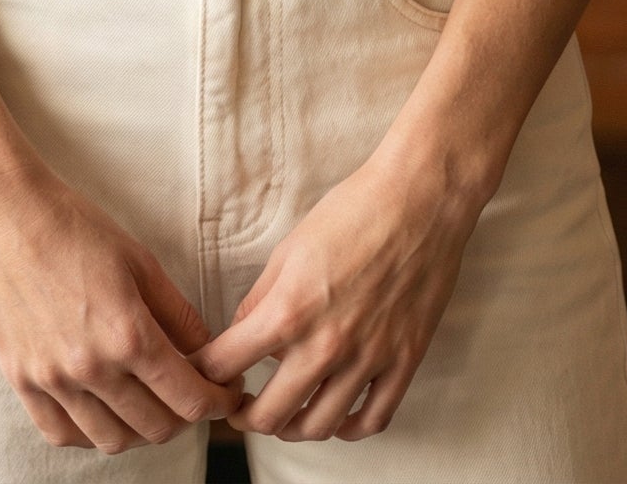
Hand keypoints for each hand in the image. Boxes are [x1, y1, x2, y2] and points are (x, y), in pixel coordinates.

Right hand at [0, 161, 240, 452]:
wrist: (1, 215)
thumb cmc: (73, 228)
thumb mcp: (141, 262)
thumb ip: (178, 315)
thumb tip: (207, 353)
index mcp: (129, 334)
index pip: (190, 400)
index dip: (219, 402)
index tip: (227, 393)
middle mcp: (91, 368)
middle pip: (157, 427)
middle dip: (186, 415)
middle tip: (191, 392)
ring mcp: (51, 380)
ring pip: (113, 440)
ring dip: (142, 429)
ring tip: (150, 403)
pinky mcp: (21, 381)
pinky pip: (62, 434)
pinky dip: (91, 432)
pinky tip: (104, 409)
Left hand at [196, 151, 483, 441]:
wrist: (421, 199)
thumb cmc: (353, 211)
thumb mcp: (289, 249)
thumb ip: (261, 299)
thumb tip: (243, 335)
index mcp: (289, 311)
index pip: (226, 365)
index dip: (205, 373)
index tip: (204, 374)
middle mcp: (327, 345)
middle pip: (270, 414)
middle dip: (244, 416)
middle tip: (238, 407)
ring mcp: (369, 358)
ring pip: (319, 426)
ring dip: (292, 427)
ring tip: (283, 416)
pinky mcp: (404, 360)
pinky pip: (372, 418)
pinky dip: (348, 428)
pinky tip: (334, 418)